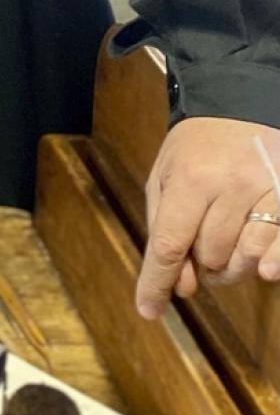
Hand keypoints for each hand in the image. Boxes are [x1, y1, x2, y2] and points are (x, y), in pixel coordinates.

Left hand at [136, 116, 279, 318]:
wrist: (242, 103)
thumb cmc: (197, 146)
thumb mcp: (165, 175)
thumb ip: (164, 227)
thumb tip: (179, 284)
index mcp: (191, 180)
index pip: (169, 245)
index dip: (157, 283)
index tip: (148, 310)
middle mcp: (230, 187)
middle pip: (209, 256)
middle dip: (199, 264)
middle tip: (199, 249)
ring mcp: (267, 191)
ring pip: (245, 258)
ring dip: (231, 265)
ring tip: (226, 246)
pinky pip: (278, 245)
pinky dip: (270, 263)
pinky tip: (263, 269)